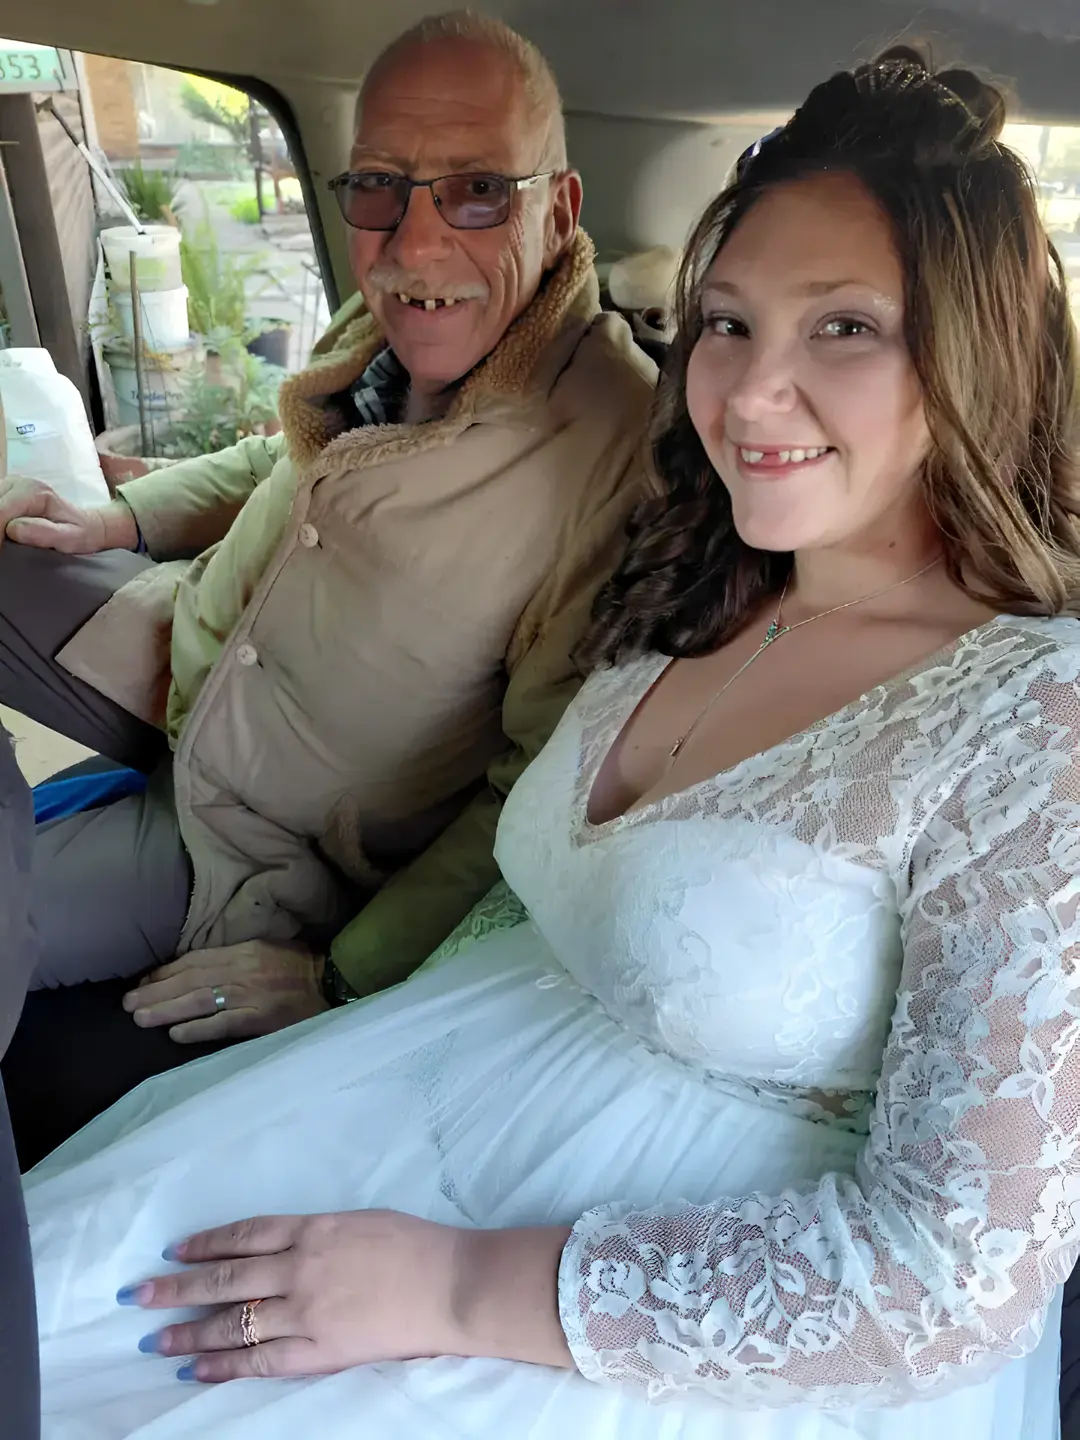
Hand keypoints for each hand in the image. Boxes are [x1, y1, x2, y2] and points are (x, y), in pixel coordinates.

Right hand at [0, 477, 137, 551]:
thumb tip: (14, 529)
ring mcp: (8, 486)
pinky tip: (2, 536)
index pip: (0, 511)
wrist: (85, 524)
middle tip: (3, 548)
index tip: (0, 549)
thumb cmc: (78, 533)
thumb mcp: (70, 538)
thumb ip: (44, 533)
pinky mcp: (3, 493)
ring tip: (4, 543)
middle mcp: (18, 483)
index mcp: (33, 492)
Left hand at [122, 940, 329, 1041]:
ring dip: (166, 1010)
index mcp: (242, 950)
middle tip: (127, 1005)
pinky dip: (197, 1029)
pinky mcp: (259, 1017)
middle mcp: (241, 969)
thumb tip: (196, 972)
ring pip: (199, 1001)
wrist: (333, 980)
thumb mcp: (265, 950)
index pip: (194, 961)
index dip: (164, 973)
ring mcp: (249, 994)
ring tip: (140, 1019)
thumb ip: (233, 959)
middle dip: (155, 992)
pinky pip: (222, 1024)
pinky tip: (175, 1034)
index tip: (141, 983)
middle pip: (189, 981)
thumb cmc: (300, 966)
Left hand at [122, 1211, 572, 1381]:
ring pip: (235, 1321)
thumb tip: (286, 1246)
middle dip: (178, 1287)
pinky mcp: (320, 1348)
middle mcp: (300, 1266)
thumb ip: (319, 1235)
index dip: (206, 1243)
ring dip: (190, 1332)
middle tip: (139, 1295)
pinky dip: (225, 1365)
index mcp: (313, 1228)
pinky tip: (198, 1370)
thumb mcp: (361, 1221)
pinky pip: (262, 1359)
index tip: (176, 1250)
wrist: (451, 1283)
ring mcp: (307, 1310)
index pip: (244, 1234)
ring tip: (155, 1340)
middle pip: (226, 1277)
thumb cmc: (416, 1246)